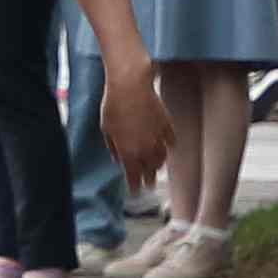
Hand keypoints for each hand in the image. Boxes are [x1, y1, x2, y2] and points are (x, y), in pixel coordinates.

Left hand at [101, 47, 174, 188]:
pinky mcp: (167, 125)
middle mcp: (145, 149)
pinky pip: (171, 141)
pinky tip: (167, 146)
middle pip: (150, 171)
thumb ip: (113, 147)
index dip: (134, 186)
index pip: (133, 176)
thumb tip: (117, 159)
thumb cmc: (113, 106)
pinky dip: (169, 146)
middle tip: (148, 185)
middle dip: (148, 180)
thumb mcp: (106, 128)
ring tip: (156, 168)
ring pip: (162, 159)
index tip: (134, 192)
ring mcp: (158, 138)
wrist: (130, 86)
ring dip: (159, 165)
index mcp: (128, 152)